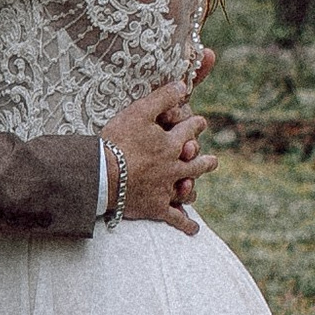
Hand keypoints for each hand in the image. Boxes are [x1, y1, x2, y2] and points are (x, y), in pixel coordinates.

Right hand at [104, 81, 207, 234]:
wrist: (101, 174)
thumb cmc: (117, 140)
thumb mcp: (139, 111)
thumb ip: (163, 97)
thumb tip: (183, 85)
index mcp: (171, 144)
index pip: (189, 131)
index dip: (196, 124)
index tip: (201, 122)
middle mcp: (174, 167)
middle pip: (196, 163)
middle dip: (205, 160)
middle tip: (212, 160)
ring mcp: (166, 189)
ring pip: (187, 190)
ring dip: (193, 189)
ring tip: (195, 189)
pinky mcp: (156, 207)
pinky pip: (175, 218)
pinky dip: (185, 224)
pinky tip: (194, 229)